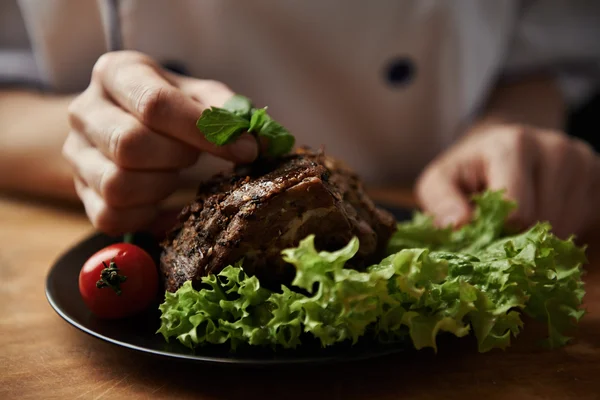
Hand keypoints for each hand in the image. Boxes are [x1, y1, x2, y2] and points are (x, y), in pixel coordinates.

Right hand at [63, 51, 258, 235]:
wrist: (125, 122)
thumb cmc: (171, 108)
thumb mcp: (200, 96)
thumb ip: (230, 112)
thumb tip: (263, 141)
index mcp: (116, 73)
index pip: (155, 103)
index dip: (205, 130)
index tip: (245, 149)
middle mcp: (85, 110)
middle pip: (130, 145)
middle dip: (177, 157)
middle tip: (193, 156)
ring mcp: (76, 155)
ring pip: (117, 185)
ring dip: (162, 186)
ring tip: (173, 173)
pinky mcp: (81, 194)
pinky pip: (111, 216)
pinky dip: (146, 214)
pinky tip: (161, 199)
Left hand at [416, 123, 599, 237]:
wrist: (500, 147)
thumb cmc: (467, 171)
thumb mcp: (439, 182)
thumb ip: (441, 202)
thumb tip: (459, 225)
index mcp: (513, 145)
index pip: (518, 212)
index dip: (498, 232)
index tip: (483, 229)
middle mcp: (555, 147)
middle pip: (545, 221)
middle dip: (518, 235)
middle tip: (499, 227)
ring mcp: (581, 160)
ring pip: (567, 226)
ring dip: (539, 235)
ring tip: (518, 218)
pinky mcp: (597, 175)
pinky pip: (585, 223)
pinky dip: (561, 229)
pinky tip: (541, 214)